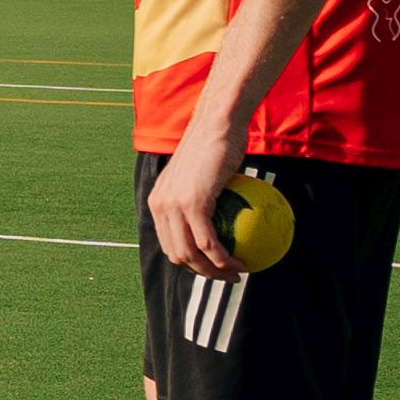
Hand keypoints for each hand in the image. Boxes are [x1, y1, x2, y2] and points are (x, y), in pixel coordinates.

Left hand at [146, 120, 249, 277]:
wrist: (217, 125)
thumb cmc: (219, 145)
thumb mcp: (205, 175)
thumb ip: (207, 198)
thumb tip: (225, 219)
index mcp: (158, 202)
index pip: (168, 242)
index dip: (189, 261)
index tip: (213, 267)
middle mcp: (160, 206)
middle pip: (176, 254)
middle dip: (202, 272)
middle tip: (226, 275)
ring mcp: (174, 205)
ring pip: (190, 255)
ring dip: (214, 271)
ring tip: (236, 274)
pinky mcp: (193, 204)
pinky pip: (209, 243)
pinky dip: (224, 259)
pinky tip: (240, 263)